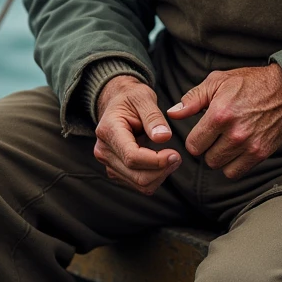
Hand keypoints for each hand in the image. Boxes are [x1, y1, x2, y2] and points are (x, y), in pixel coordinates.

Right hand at [94, 75, 180, 194]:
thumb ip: (153, 117)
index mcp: (108, 130)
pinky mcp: (116, 171)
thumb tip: (163, 137)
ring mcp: (109, 163)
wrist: (117, 102)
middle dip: (162, 170)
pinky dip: (154, 177)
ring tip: (172, 158)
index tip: (175, 154)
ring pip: (139, 184)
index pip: (132, 156)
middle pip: (137, 175)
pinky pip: (138, 184)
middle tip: (177, 156)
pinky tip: (161, 162)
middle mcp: (104, 151)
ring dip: (160, 175)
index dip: (156, 160)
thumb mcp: (143, 97)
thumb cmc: (130, 98)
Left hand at [167, 64, 281, 179]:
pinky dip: (233, 164)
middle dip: (207, 147)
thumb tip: (172, 114)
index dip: (195, 138)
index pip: (193, 145)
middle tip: (216, 134)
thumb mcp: (218, 81)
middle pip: (206, 158)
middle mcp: (234, 133)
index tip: (202, 130)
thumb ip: (192, 99)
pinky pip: (236, 172)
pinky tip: (236, 149)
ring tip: (226, 140)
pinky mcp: (261, 153)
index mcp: (219, 114)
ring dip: (220, 156)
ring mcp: (249, 145)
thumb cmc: (249, 82)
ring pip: (220, 166)